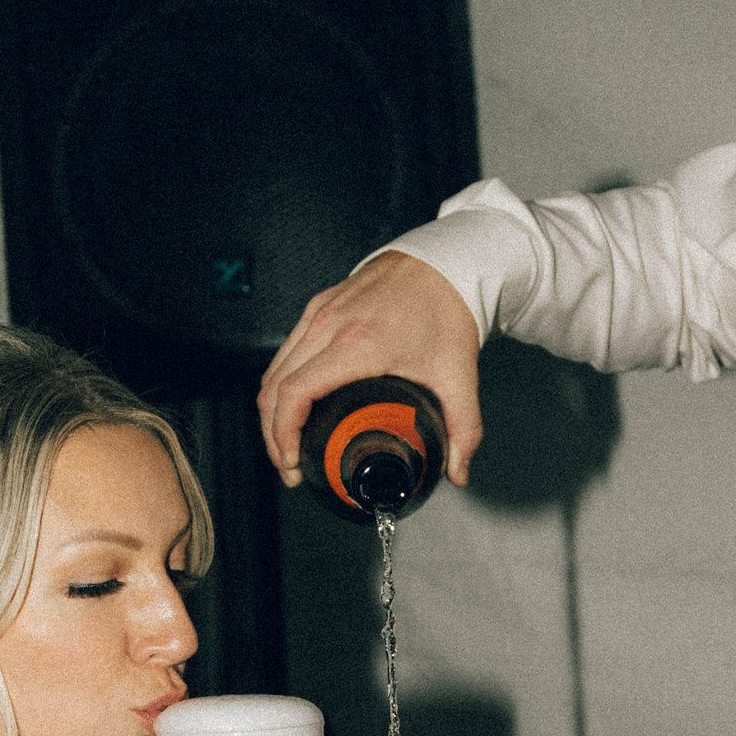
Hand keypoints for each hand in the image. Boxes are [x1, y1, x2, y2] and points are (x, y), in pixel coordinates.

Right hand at [256, 249, 484, 488]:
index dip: (284, 435)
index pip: (296, 392)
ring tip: (288, 445)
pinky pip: (285, 351)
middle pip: (274, 388)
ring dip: (271, 412)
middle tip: (292, 468)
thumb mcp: (458, 375)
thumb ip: (463, 429)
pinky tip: (295, 406)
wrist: (445, 262)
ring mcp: (319, 313)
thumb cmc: (447, 311)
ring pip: (273, 370)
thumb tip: (458, 472)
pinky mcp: (318, 306)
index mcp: (358, 344)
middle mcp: (329, 325)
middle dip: (274, 435)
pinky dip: (280, 384)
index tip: (295, 463)